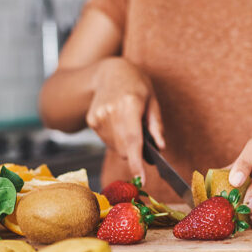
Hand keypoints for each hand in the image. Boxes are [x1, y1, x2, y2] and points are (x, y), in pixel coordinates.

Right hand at [85, 57, 164, 180]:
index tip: (141, 179)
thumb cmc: (136, 84)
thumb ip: (156, 125)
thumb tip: (159, 148)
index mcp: (129, 104)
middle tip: (142, 135)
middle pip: (125, 149)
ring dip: (125, 144)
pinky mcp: (91, 121)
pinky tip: (116, 122)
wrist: (109, 72)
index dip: (136, 162)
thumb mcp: (152, 100)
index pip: (133, 140)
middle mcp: (111, 111)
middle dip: (135, 151)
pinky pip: (107, 141)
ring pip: (116, 148)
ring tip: (127, 122)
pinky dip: (116, 138)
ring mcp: (98, 117)